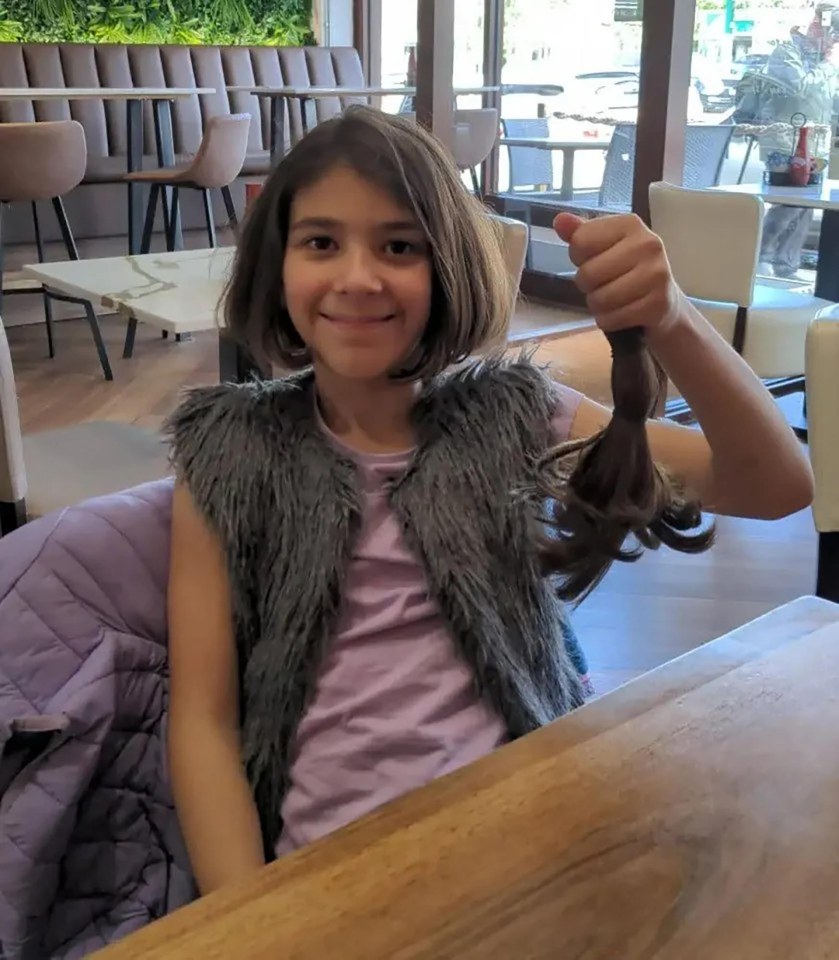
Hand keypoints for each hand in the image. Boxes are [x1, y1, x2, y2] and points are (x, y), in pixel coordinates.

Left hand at [553, 212, 684, 339]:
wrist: (665, 301)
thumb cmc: (627, 270)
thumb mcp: (605, 246)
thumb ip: (581, 233)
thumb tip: (559, 220)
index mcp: (630, 224)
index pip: (580, 241)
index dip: (579, 257)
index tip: (595, 260)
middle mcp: (647, 244)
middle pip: (588, 273)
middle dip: (588, 285)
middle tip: (603, 284)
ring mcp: (656, 274)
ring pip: (600, 299)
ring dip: (598, 306)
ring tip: (612, 300)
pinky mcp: (658, 303)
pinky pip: (612, 318)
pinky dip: (609, 321)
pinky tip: (621, 313)